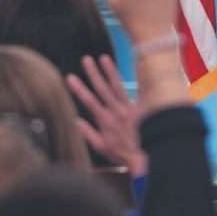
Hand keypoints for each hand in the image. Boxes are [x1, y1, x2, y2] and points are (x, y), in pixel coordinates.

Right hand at [66, 55, 147, 175]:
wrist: (147, 157)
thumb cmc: (124, 154)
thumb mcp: (102, 148)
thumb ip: (88, 133)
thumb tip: (75, 120)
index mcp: (105, 120)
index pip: (89, 101)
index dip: (78, 89)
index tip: (69, 77)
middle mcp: (116, 111)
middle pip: (102, 89)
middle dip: (93, 74)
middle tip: (86, 59)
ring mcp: (130, 107)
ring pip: (118, 86)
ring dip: (110, 71)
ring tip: (103, 58)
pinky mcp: (145, 107)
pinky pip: (143, 88)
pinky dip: (141, 75)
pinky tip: (139, 62)